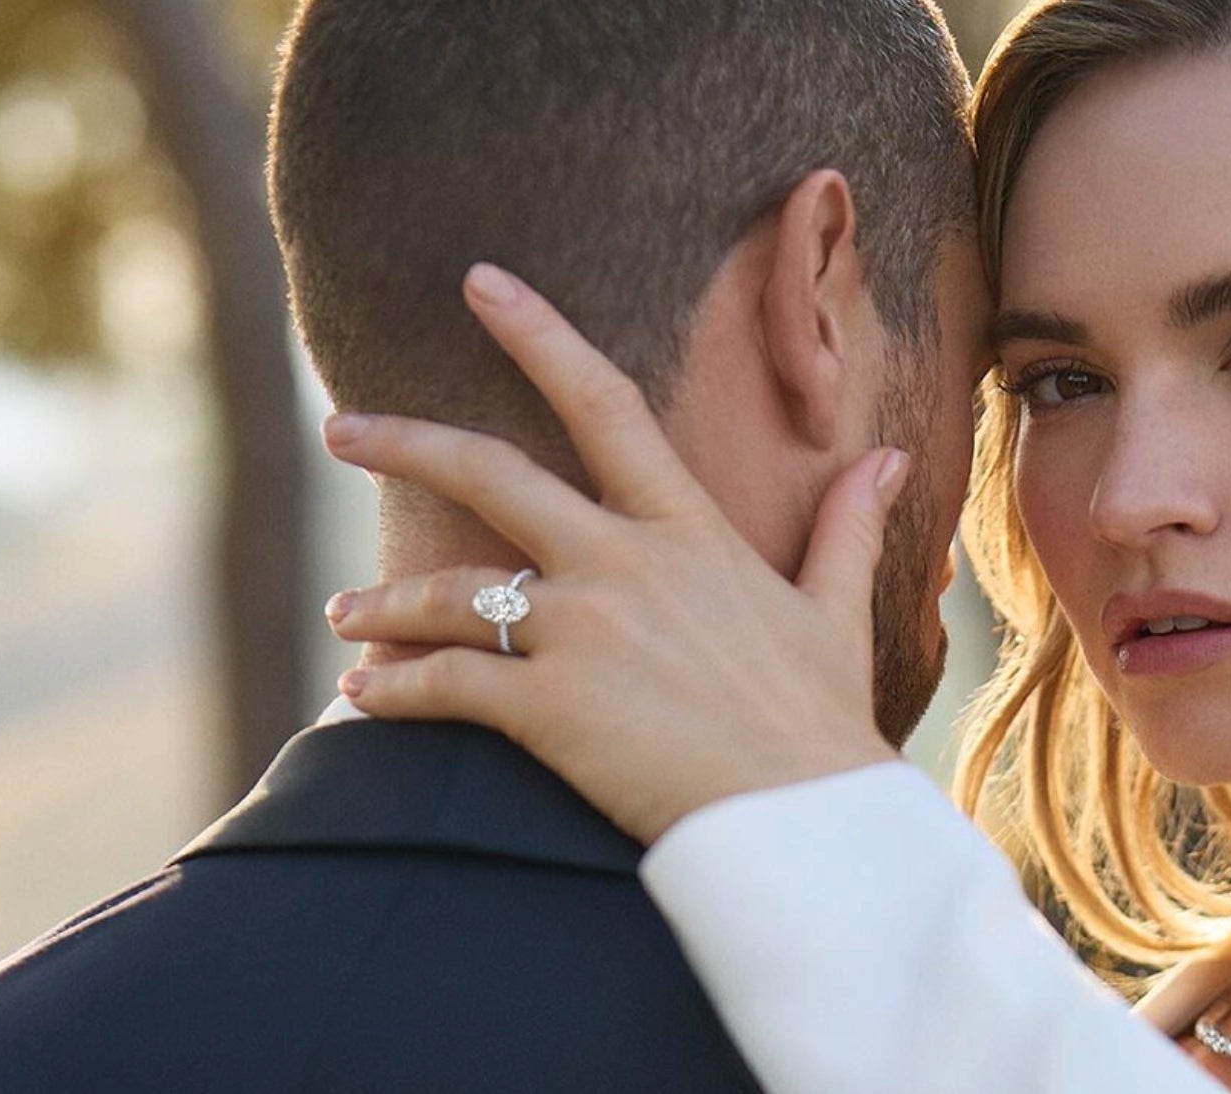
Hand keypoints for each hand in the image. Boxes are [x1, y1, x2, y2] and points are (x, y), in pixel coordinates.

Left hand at [317, 262, 908, 841]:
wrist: (802, 819)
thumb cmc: (821, 722)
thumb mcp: (836, 613)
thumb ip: (846, 527)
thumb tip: (891, 459)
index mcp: (688, 531)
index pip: (604, 404)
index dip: (537, 334)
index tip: (479, 284)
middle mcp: (623, 563)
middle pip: (489, 472)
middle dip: (401, 441)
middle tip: (339, 428)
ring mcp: (581, 632)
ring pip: (447, 590)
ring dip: (381, 600)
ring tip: (345, 612)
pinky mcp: (548, 706)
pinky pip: (442, 683)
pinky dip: (392, 688)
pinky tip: (362, 694)